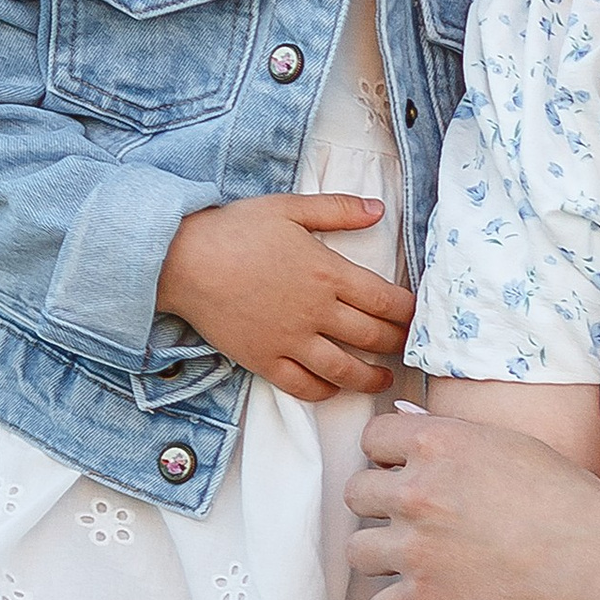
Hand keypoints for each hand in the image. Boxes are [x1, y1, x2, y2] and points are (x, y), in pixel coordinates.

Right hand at [158, 196, 414, 402]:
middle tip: (407, 347)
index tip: (417, 317)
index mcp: (327, 272)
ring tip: (382, 378)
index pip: (386, 300)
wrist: (182, 260)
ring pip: (344, 370)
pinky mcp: (264, 360)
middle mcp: (315, 311)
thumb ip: (338, 210)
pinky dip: (325, 391)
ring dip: (370, 377)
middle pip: (372, 337)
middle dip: (397, 344)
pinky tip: (334, 388)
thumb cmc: (235, 228)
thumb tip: (379, 209)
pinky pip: (303, 386)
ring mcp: (290, 340)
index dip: (408, 313)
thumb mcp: (290, 207)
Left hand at [348, 403, 599, 599]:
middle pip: (356, 493)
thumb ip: (451, 436)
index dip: (386, 456)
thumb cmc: (566, 497)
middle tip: (410, 519)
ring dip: (382, 556)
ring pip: (357, 551)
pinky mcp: (426, 599)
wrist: (593, 557)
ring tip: (413, 561)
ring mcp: (416, 548)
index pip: (372, 439)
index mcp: (437, 444)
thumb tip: (404, 419)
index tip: (403, 471)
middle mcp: (417, 492)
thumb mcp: (509, 444)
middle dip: (379, 505)